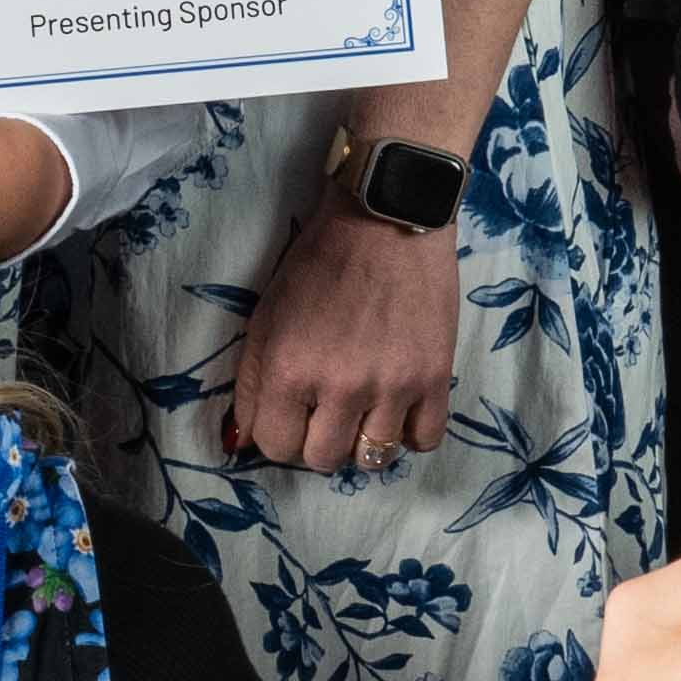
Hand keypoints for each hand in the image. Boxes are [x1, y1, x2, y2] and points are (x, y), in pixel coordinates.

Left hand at [220, 188, 460, 476]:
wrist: (385, 220)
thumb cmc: (316, 264)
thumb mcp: (265, 318)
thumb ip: (251, 384)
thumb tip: (245, 442)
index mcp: (288, 370)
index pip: (275, 447)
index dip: (279, 434)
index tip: (290, 415)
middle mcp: (340, 388)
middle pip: (323, 460)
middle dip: (319, 440)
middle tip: (326, 410)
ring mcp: (392, 387)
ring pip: (372, 458)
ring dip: (363, 440)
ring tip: (364, 410)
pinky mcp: (435, 378)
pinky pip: (424, 441)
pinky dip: (410, 433)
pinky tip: (399, 409)